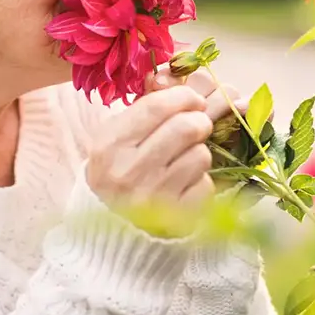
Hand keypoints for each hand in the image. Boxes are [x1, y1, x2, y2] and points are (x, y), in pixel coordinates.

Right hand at [86, 79, 215, 213]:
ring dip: (199, 152)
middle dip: (199, 120)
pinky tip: (185, 184)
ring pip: (200, 155)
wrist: (114, 232)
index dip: (183, 96)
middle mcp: (128, 171)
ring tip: (186, 158)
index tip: (193, 99)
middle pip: (186, 127)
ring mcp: (153, 197)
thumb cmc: (119, 173)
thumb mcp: (117, 138)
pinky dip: (201, 181)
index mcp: (109, 145)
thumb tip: (189, 82)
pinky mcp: (176, 218)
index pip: (156, 106)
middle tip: (197, 124)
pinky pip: (206, 184)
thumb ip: (147, 110)